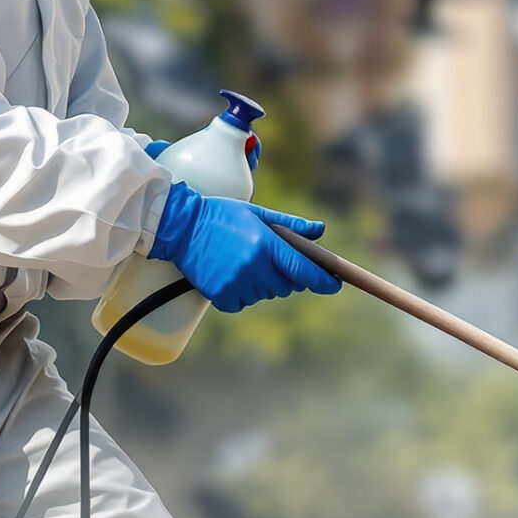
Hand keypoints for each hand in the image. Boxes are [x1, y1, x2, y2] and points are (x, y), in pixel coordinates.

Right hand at [147, 184, 339, 310]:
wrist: (181, 227)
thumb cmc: (223, 216)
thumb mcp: (259, 214)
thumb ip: (291, 225)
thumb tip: (320, 230)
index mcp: (266, 244)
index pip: (303, 270)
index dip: (323, 280)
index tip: (335, 284)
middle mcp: (254, 266)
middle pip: (287, 286)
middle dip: (286, 276)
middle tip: (269, 259)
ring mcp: (237, 283)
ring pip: (265, 294)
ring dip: (262, 284)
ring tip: (243, 262)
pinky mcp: (221, 296)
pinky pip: (243, 303)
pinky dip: (242, 294)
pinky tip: (231, 274)